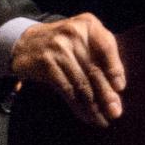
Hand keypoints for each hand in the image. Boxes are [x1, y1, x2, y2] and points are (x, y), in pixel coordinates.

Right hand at [10, 13, 125, 127]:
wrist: (24, 43)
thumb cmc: (63, 45)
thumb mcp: (83, 40)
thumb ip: (101, 56)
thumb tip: (118, 87)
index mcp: (88, 25)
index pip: (107, 47)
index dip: (115, 69)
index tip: (120, 88)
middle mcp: (74, 33)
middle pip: (95, 69)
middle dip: (107, 95)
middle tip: (115, 112)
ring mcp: (58, 48)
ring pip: (82, 83)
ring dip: (93, 106)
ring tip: (102, 120)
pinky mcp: (46, 63)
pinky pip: (67, 89)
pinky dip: (78, 106)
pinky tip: (85, 116)